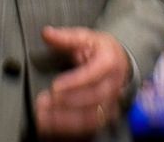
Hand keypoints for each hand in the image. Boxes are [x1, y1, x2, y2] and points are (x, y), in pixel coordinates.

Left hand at [35, 26, 130, 140]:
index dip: (73, 83)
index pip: (92, 75)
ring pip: (91, 118)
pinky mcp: (104, 116)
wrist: (120, 61)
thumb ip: (65, 37)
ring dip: (66, 120)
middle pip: (92, 99)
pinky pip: (88, 128)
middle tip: (44, 102)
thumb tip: (47, 34)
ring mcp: (110, 103)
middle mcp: (112, 86)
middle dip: (66, 102)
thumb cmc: (101, 50)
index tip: (55, 86)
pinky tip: (51, 126)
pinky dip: (69, 129)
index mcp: (108, 63)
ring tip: (44, 117)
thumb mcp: (84, 37)